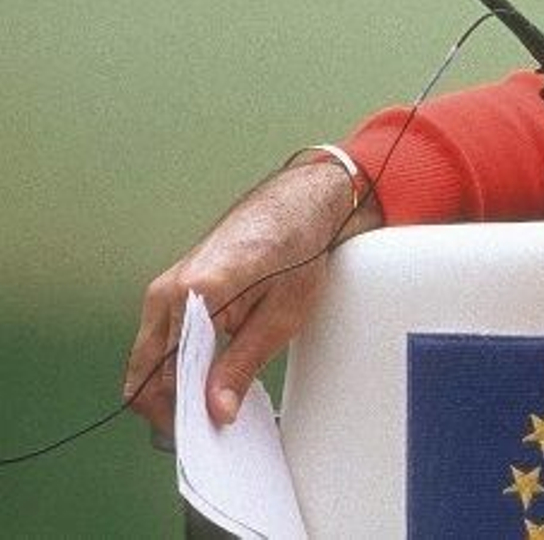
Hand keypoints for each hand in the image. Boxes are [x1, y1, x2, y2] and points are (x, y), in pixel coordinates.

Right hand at [122, 161, 380, 434]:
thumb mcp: (282, 318)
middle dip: (169, 407)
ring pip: (150, 358)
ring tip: (212, 407)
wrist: (296, 206)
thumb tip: (217, 410)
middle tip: (206, 430)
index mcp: (195, 296)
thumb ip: (243, 365)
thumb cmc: (297, 251)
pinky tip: (208, 379)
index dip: (180, 414)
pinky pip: (161, 339)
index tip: (202, 437)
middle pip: (146, 372)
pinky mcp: (172, 290)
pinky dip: (175, 365)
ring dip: (172, 387)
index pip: (166, 376)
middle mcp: (168, 291)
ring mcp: (165, 289)